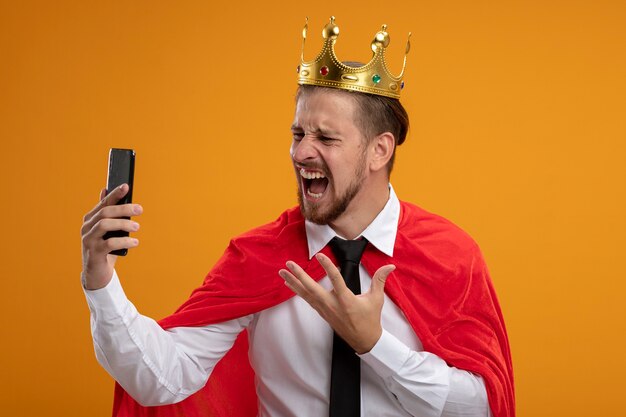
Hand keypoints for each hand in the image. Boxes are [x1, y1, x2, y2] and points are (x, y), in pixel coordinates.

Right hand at [80, 184, 141, 289]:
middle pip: (105, 212)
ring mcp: (88, 240)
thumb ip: (107, 213)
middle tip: (139, 209)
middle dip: (123, 208)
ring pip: (105, 225)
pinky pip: (109, 243)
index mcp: (90, 219)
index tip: (126, 186)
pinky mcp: (94, 253)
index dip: (114, 194)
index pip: (103, 203)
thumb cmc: (105, 249)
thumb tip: (105, 190)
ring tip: (137, 226)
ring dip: (123, 223)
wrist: (97, 273)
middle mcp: (87, 228)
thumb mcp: (107, 230)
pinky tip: (135, 242)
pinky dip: (124, 240)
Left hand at [279, 253, 394, 353]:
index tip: (319, 256)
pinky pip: (307, 299)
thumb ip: (380, 280)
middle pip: (312, 288)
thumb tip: (390, 266)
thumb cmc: (370, 319)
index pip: (335, 280)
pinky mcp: (322, 312)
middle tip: (289, 264)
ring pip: (306, 294)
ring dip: (293, 282)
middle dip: (300, 275)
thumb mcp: (376, 299)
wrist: (364, 341)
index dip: (327, 267)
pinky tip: (289, 284)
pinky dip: (297, 291)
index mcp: (346, 300)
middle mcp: (332, 305)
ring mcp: (325, 309)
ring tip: (282, 272)